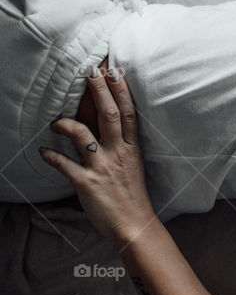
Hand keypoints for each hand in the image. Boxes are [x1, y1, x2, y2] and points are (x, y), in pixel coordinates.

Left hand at [40, 66, 154, 246]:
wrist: (133, 224)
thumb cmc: (132, 195)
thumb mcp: (134, 165)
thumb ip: (122, 146)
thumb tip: (109, 129)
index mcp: (132, 148)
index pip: (128, 113)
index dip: (121, 90)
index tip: (115, 71)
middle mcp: (119, 153)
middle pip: (109, 114)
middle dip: (98, 90)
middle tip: (89, 70)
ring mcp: (102, 167)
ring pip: (83, 134)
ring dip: (65, 123)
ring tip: (55, 121)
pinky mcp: (86, 182)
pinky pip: (63, 164)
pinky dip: (50, 156)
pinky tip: (42, 152)